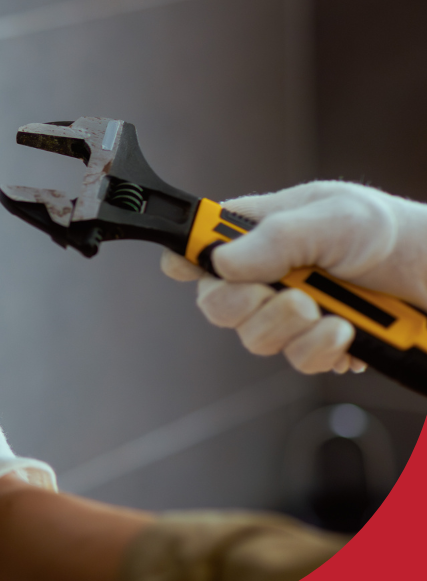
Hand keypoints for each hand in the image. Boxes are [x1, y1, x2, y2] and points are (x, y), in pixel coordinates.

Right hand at [162, 181, 426, 373]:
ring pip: (255, 339)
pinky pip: (299, 362)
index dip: (185, 257)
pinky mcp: (319, 346)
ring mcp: (291, 313)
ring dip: (293, 329)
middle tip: (289, 296)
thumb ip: (277, 239)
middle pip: (217, 304)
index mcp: (260, 232)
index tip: (185, 267)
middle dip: (249, 306)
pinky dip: (323, 350)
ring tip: (333, 313)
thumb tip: (221, 262)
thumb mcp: (336, 218)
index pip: (200, 245)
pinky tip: (346, 334)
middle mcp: (268, 274)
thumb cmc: (395, 234)